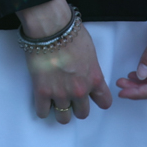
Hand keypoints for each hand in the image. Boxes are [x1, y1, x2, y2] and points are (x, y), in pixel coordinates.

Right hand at [19, 0, 112, 123]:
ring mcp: (60, 93)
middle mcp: (80, 90)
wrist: (50, 28)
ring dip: (61, 110)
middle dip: (77, 107)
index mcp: (94, 79)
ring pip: (64, 117)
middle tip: (71, 98)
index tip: (93, 98)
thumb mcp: (90, 51)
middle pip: (83, 113)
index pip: (104, 102)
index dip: (98, 101)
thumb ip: (90, 68)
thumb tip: (84, 71)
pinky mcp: (42, 92)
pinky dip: (43, 109)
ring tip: (56, 102)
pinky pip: (43, 112)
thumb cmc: (70, 32)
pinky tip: (43, 102)